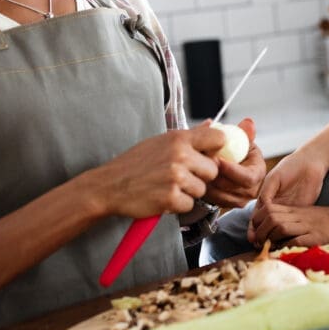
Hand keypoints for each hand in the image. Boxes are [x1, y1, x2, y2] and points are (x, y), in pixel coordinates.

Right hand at [84, 122, 225, 218]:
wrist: (110, 185)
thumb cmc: (135, 163)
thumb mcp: (160, 141)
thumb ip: (189, 136)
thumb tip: (212, 124)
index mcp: (178, 138)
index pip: (218, 139)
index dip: (215, 151)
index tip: (207, 156)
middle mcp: (180, 156)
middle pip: (212, 170)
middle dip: (200, 177)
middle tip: (181, 177)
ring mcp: (176, 177)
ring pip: (201, 189)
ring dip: (188, 192)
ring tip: (168, 186)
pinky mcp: (171, 198)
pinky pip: (189, 205)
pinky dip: (178, 205)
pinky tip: (163, 197)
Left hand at [203, 118, 265, 208]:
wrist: (230, 162)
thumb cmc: (237, 151)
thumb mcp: (241, 140)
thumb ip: (244, 132)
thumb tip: (248, 123)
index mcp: (258, 172)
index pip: (248, 177)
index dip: (232, 170)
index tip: (217, 160)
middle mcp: (252, 189)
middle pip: (233, 189)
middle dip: (216, 176)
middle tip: (201, 163)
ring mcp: (240, 199)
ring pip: (221, 196)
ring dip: (208, 183)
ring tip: (197, 168)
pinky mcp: (227, 204)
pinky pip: (214, 200)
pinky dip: (205, 189)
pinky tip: (197, 177)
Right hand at [246, 152, 328, 242]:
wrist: (311, 163)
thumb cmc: (291, 167)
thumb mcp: (275, 178)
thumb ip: (267, 193)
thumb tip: (263, 209)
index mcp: (267, 198)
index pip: (257, 216)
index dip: (253, 227)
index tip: (251, 237)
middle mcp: (276, 206)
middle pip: (265, 225)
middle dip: (260, 235)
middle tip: (258, 245)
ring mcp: (287, 210)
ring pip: (277, 228)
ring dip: (271, 237)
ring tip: (268, 246)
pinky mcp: (299, 211)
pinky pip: (290, 225)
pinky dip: (285, 233)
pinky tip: (283, 241)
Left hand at [248, 201, 328, 246]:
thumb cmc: (325, 219)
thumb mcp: (304, 214)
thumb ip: (289, 218)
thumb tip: (272, 232)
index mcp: (295, 209)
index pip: (269, 208)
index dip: (258, 219)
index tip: (256, 230)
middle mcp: (298, 216)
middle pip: (271, 217)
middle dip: (260, 231)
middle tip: (258, 242)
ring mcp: (307, 226)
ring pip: (280, 226)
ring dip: (270, 238)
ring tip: (267, 247)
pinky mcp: (316, 237)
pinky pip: (296, 240)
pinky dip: (286, 246)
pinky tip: (282, 251)